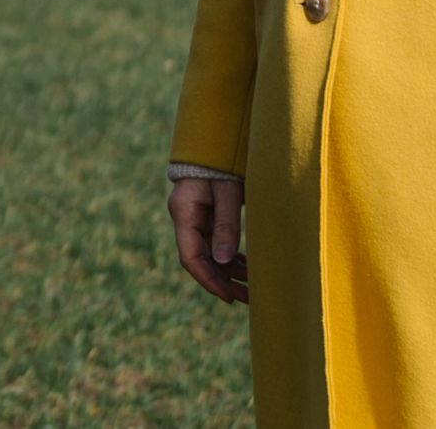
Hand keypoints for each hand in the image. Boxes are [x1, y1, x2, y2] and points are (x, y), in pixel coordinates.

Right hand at [168, 174, 247, 305]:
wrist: (218, 138)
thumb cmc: (222, 162)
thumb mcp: (227, 192)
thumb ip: (226, 225)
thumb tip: (225, 262)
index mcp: (184, 212)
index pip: (191, 257)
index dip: (209, 280)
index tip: (228, 296)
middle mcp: (185, 218)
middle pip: (200, 259)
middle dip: (222, 280)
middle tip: (247, 297)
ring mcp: (193, 217)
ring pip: (208, 253)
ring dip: (228, 270)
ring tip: (251, 286)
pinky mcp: (204, 215)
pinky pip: (213, 242)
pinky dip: (228, 256)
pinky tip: (245, 267)